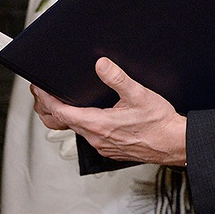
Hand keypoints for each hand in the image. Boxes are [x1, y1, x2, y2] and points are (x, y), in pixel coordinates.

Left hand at [31, 58, 186, 165]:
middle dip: (50, 106)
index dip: (47, 99)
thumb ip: (117, 78)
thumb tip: (101, 64)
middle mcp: (97, 138)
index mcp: (99, 124)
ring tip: (57, 101)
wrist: (176, 144)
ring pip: (75, 129)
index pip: (61, 112)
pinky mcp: (111, 149)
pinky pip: (88, 136)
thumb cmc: (160, 123)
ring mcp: (103, 146)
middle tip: (41, 93)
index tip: (38, 89)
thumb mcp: (139, 94)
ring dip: (64, 116)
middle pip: (63, 122)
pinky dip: (79, 124)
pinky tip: (84, 115)